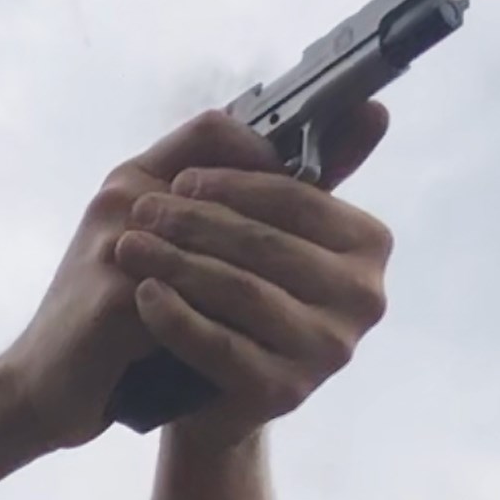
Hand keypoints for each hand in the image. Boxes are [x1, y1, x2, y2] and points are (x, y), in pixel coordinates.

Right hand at [0, 110, 292, 450]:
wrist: (38, 390)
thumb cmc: (106, 327)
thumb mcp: (159, 260)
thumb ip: (215, 224)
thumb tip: (307, 184)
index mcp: (132, 181)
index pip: (213, 128)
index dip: (268, 153)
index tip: (309, 187)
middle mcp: (121, 199)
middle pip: (230, 186)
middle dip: (282, 221)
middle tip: (325, 259)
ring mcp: (115, 245)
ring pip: (223, 244)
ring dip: (260, 277)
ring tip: (292, 308)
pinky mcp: (114, 301)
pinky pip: (198, 302)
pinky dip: (228, 322)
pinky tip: (255, 342)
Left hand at [112, 100, 392, 447]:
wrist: (200, 387)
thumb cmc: (230, 295)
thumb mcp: (264, 227)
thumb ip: (303, 167)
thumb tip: (371, 108)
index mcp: (368, 246)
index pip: (297, 198)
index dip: (232, 185)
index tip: (179, 179)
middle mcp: (364, 299)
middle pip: (266, 244)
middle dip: (195, 222)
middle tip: (140, 209)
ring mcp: (329, 350)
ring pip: (241, 291)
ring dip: (176, 262)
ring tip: (128, 247)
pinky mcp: (286, 392)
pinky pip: (221, 344)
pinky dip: (176, 316)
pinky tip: (144, 294)